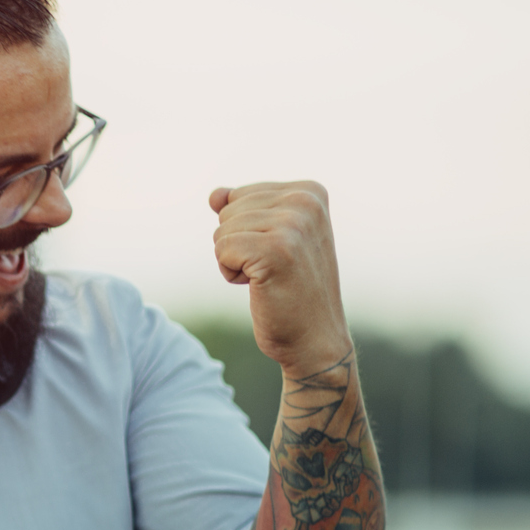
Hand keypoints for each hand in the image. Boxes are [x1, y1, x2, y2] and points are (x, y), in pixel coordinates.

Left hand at [209, 181, 351, 378]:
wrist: (314, 339)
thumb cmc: (290, 290)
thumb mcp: (271, 238)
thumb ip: (243, 210)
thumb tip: (214, 195)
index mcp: (310, 191)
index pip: (238, 196)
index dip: (246, 231)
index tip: (279, 253)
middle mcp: (306, 201)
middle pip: (228, 211)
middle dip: (237, 244)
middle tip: (273, 269)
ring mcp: (294, 224)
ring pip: (221, 231)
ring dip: (235, 261)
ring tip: (270, 278)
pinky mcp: (277, 249)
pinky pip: (221, 249)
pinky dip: (231, 273)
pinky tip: (261, 286)